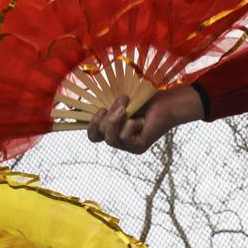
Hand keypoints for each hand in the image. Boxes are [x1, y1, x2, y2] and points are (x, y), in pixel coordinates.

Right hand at [86, 86, 203, 153]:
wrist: (167, 102)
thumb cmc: (144, 99)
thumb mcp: (118, 101)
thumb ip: (103, 106)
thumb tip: (80, 108)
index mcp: (111, 129)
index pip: (92, 135)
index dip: (89, 124)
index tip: (94, 109)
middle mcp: (118, 140)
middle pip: (96, 136)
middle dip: (104, 117)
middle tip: (121, 101)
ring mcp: (128, 147)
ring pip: (109, 139)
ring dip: (116, 118)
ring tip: (127, 105)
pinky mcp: (138, 148)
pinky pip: (124, 137)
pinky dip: (131, 124)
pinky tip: (142, 121)